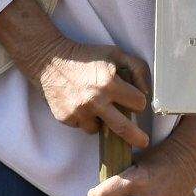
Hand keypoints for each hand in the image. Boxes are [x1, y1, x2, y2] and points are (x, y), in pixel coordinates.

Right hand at [29, 39, 150, 151]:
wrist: (49, 60)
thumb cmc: (85, 55)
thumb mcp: (115, 53)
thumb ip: (137, 69)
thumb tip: (147, 92)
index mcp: (110, 82)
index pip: (138, 103)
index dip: (138, 101)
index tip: (134, 100)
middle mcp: (95, 100)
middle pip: (124, 128)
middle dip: (137, 137)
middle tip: (143, 142)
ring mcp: (79, 111)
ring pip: (100, 130)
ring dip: (102, 121)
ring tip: (95, 106)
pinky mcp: (65, 118)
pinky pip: (82, 126)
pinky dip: (84, 119)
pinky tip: (80, 103)